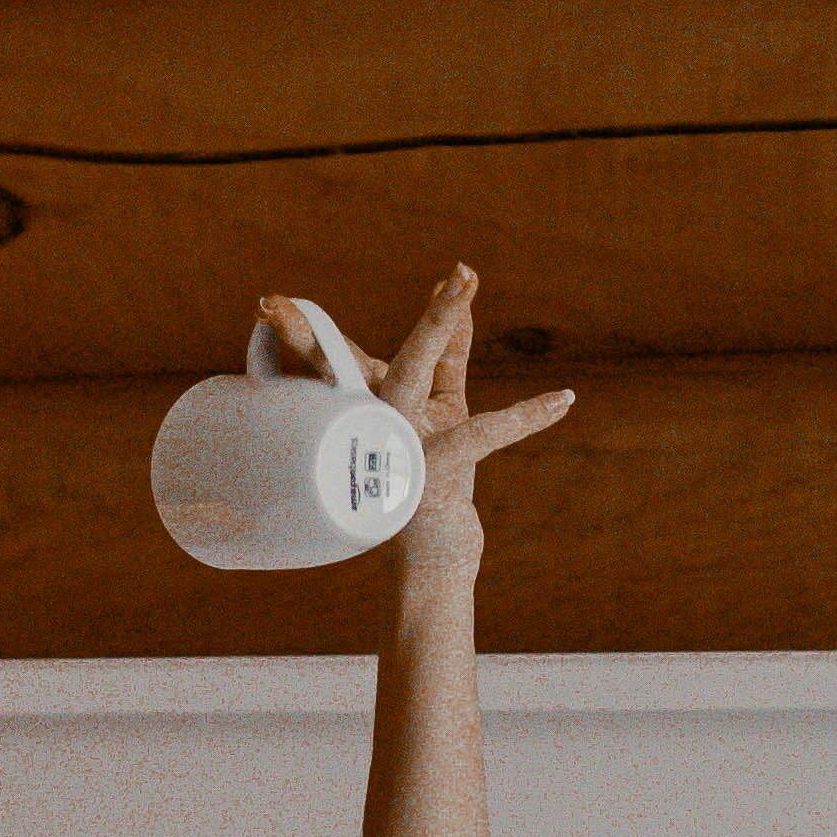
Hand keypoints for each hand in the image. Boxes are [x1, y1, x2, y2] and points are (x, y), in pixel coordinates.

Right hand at [258, 265, 571, 530]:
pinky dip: (528, 417)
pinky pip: (485, 433)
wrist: (430, 559)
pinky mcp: (434, 475)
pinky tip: (565, 399)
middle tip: (363, 285)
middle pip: (352, 357)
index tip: (271, 304)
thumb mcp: (438, 412)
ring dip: (438, 321)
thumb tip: (457, 296)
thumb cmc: (432, 479)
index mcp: (360, 411)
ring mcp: (398, 446)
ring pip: (411, 370)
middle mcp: (370, 422)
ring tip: (464, 276)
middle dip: (346, 318)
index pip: (332, 360)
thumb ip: (444, 357)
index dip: (303, 332)